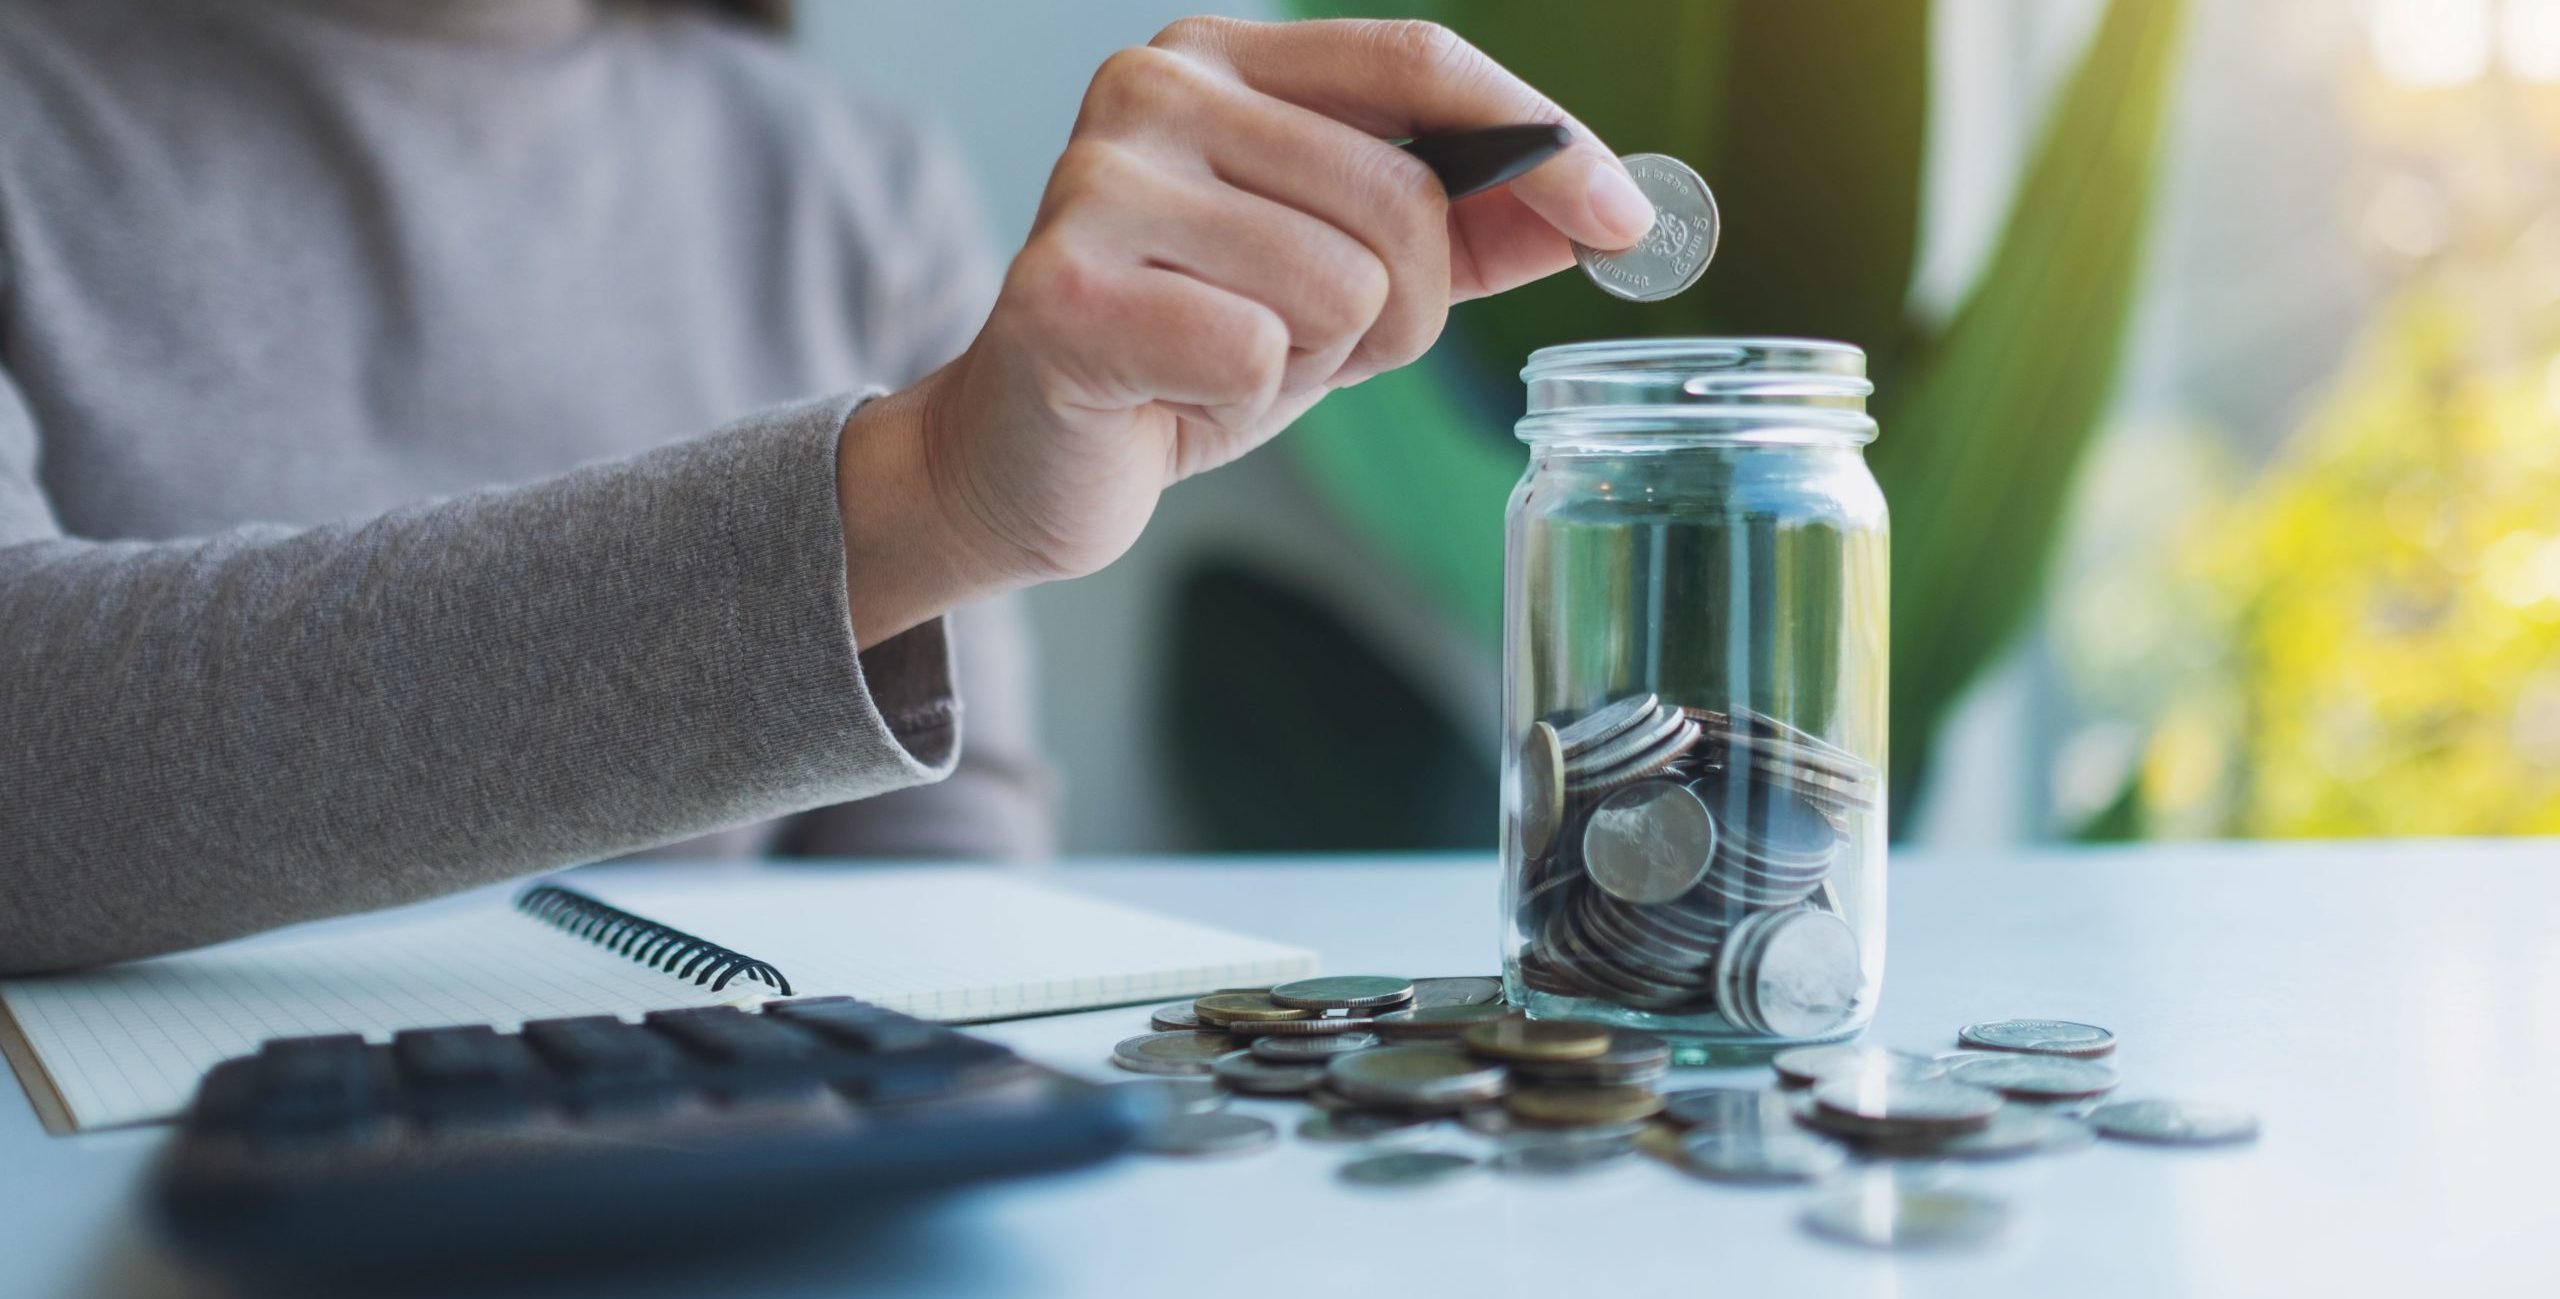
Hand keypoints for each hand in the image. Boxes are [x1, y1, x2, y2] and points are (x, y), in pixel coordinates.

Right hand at [838, 18, 1651, 644]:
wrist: (1022, 459)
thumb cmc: (1185, 355)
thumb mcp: (1343, 281)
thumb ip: (1462, 231)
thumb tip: (1594, 201)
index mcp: (1220, 57)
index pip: (1417, 59)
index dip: (1540, 138)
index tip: (1628, 220)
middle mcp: (1151, 90)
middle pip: (1401, 197)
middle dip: (1403, 308)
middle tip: (1313, 344)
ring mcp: (1098, 184)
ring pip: (1343, 284)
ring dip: (1317, 359)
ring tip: (1233, 362)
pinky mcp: (1068, 294)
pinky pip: (1258, 353)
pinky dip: (1243, 401)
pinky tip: (1178, 392)